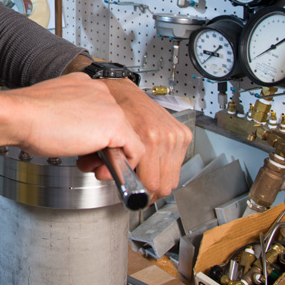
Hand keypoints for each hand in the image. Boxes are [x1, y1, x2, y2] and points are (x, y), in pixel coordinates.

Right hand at [5, 73, 145, 170]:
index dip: (94, 136)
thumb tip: (75, 135)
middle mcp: (99, 91)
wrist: (18, 116)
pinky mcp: (114, 124)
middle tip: (88, 162)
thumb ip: (70, 118)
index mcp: (83, 85)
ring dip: (112, 157)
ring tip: (92, 166)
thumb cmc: (25, 116)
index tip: (83, 148)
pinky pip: (134, 150)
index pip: (102, 112)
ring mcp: (109, 106)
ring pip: (127, 137)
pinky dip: (123, 165)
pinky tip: (103, 171)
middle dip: (104, 148)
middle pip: (117, 125)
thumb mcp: (53, 112)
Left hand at [77, 79, 190, 199]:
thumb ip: (102, 161)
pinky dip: (166, 167)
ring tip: (145, 175)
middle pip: (165, 185)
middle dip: (149, 191)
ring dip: (159, 180)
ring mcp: (176, 135)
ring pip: (173, 178)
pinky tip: (153, 161)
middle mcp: (166, 136)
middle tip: (138, 188)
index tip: (134, 194)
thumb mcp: (103, 138)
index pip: (151, 183)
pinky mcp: (182, 133)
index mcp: (148, 137)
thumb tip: (102, 176)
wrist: (122, 90)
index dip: (139, 193)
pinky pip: (178, 163)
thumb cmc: (112, 110)